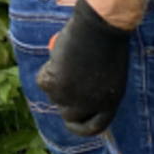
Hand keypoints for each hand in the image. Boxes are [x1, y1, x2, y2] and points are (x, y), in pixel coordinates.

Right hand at [36, 0, 132, 134]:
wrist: (100, 27)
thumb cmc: (108, 43)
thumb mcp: (109, 74)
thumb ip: (96, 91)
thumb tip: (76, 101)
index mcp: (110, 102)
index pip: (95, 126)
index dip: (82, 126)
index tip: (74, 122)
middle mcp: (90, 105)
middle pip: (69, 115)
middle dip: (65, 100)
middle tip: (66, 81)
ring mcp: (70, 97)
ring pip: (54, 96)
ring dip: (58, 80)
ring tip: (72, 60)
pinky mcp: (54, 85)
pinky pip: (44, 81)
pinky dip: (48, 69)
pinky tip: (62, 56)